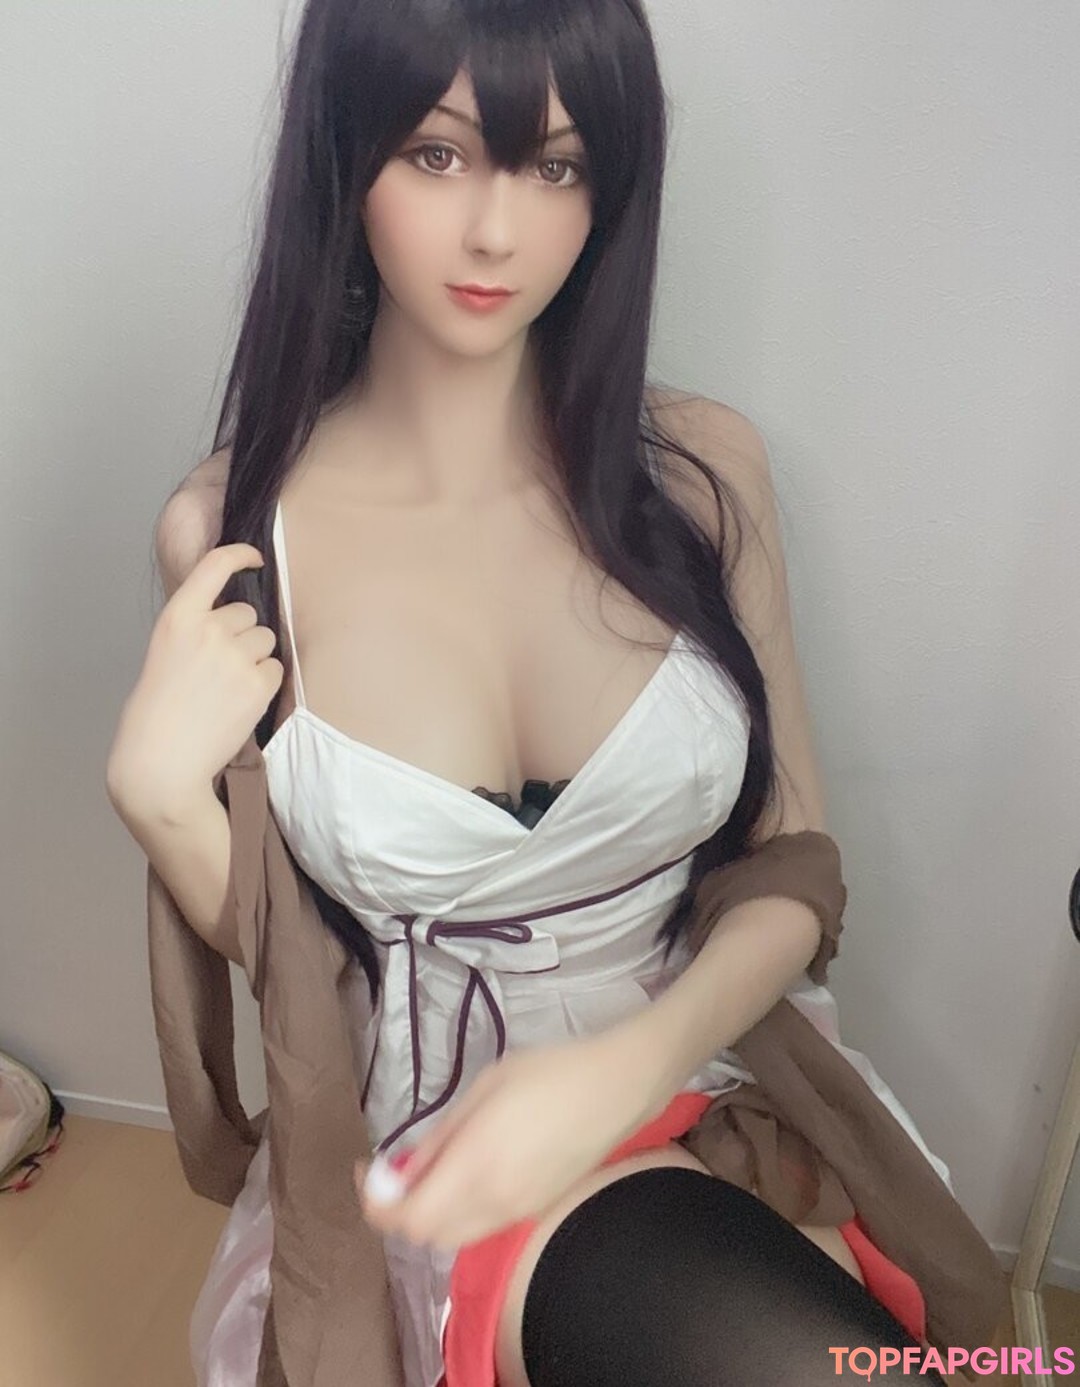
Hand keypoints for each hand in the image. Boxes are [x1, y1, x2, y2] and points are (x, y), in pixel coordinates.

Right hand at [107, 544, 281, 814]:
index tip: (255, 557)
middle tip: (218, 670)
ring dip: (255, 659)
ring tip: (226, 690)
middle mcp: (207, 629)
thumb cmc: (156, 715)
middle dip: (241, 635)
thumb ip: (195, 630)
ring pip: (266, 640)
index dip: (239, 555)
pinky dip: (264, 684)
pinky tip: (239, 703)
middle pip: (247, 614)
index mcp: (176, 618)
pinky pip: (276, 669)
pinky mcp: (257, 684)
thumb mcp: (164, 655)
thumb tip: (236, 618)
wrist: (162, 765)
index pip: (214, 566)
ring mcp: (234, 656)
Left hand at [354, 1026, 668, 1251]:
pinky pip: (482, 1225)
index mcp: (476, 1168)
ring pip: (455, 1236)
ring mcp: (519, 1212)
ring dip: (431, 1213)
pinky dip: (460, 1210)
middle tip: (395, 1171)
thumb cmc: (548, 1073)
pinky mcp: (536, 1209)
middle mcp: (494, 1203)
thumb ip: (440, 1137)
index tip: (368, 1169)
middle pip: (427, 1236)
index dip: (376, 1204)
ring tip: (431, 1166)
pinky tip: (468, 1170)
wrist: (616, 1087)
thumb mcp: (483, 1089)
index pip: (408, 1219)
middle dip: (401, 1211)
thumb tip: (403, 1170)